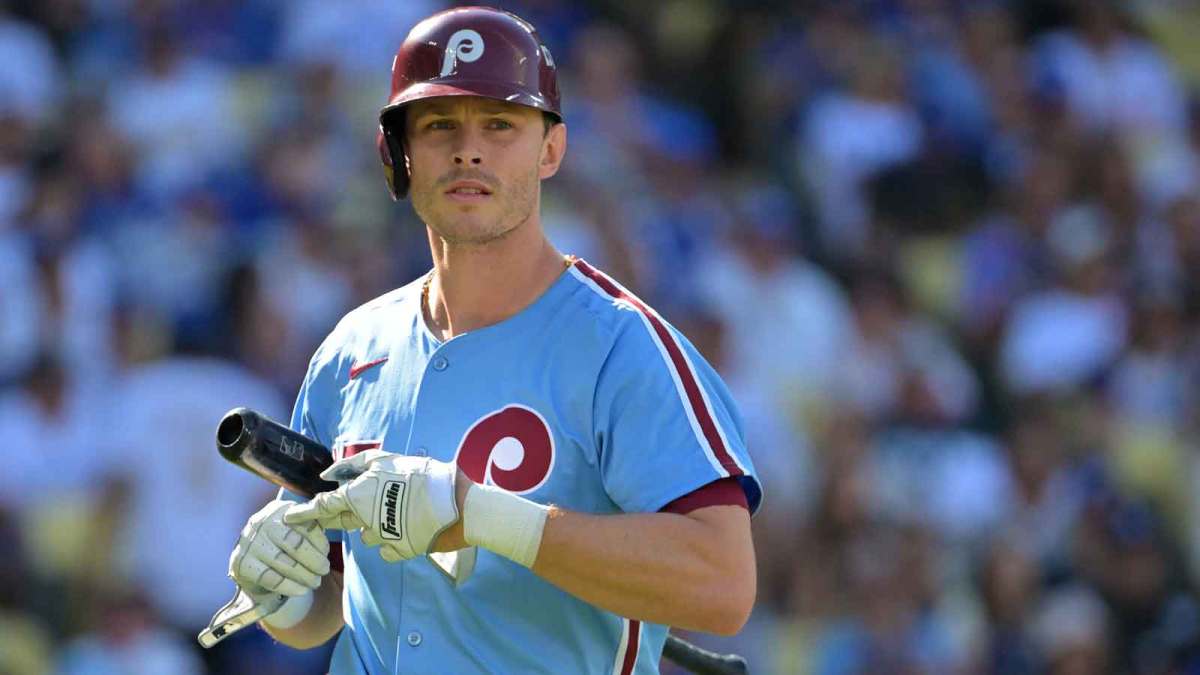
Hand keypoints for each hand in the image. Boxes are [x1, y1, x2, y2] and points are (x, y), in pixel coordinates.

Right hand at [229, 499, 329, 596]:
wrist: (254, 566)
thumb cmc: (283, 545)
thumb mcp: (296, 529)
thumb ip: (313, 525)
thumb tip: (340, 519)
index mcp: (278, 510)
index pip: (303, 523)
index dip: (318, 540)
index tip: (326, 552)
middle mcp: (260, 522)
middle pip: (294, 543)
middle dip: (313, 560)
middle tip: (324, 570)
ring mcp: (248, 544)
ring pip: (283, 562)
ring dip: (304, 575)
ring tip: (315, 582)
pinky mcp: (242, 564)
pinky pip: (271, 578)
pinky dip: (290, 586)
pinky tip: (301, 590)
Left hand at [285, 450, 459, 562]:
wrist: (456, 505)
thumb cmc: (421, 475)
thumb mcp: (387, 459)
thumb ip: (355, 464)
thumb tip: (329, 474)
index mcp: (358, 497)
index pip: (322, 507)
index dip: (303, 513)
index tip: (288, 516)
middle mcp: (364, 520)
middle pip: (339, 522)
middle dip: (334, 518)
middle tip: (340, 510)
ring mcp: (381, 539)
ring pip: (367, 534)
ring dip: (373, 525)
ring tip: (396, 509)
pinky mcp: (399, 551)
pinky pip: (386, 547)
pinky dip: (392, 539)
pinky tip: (407, 525)